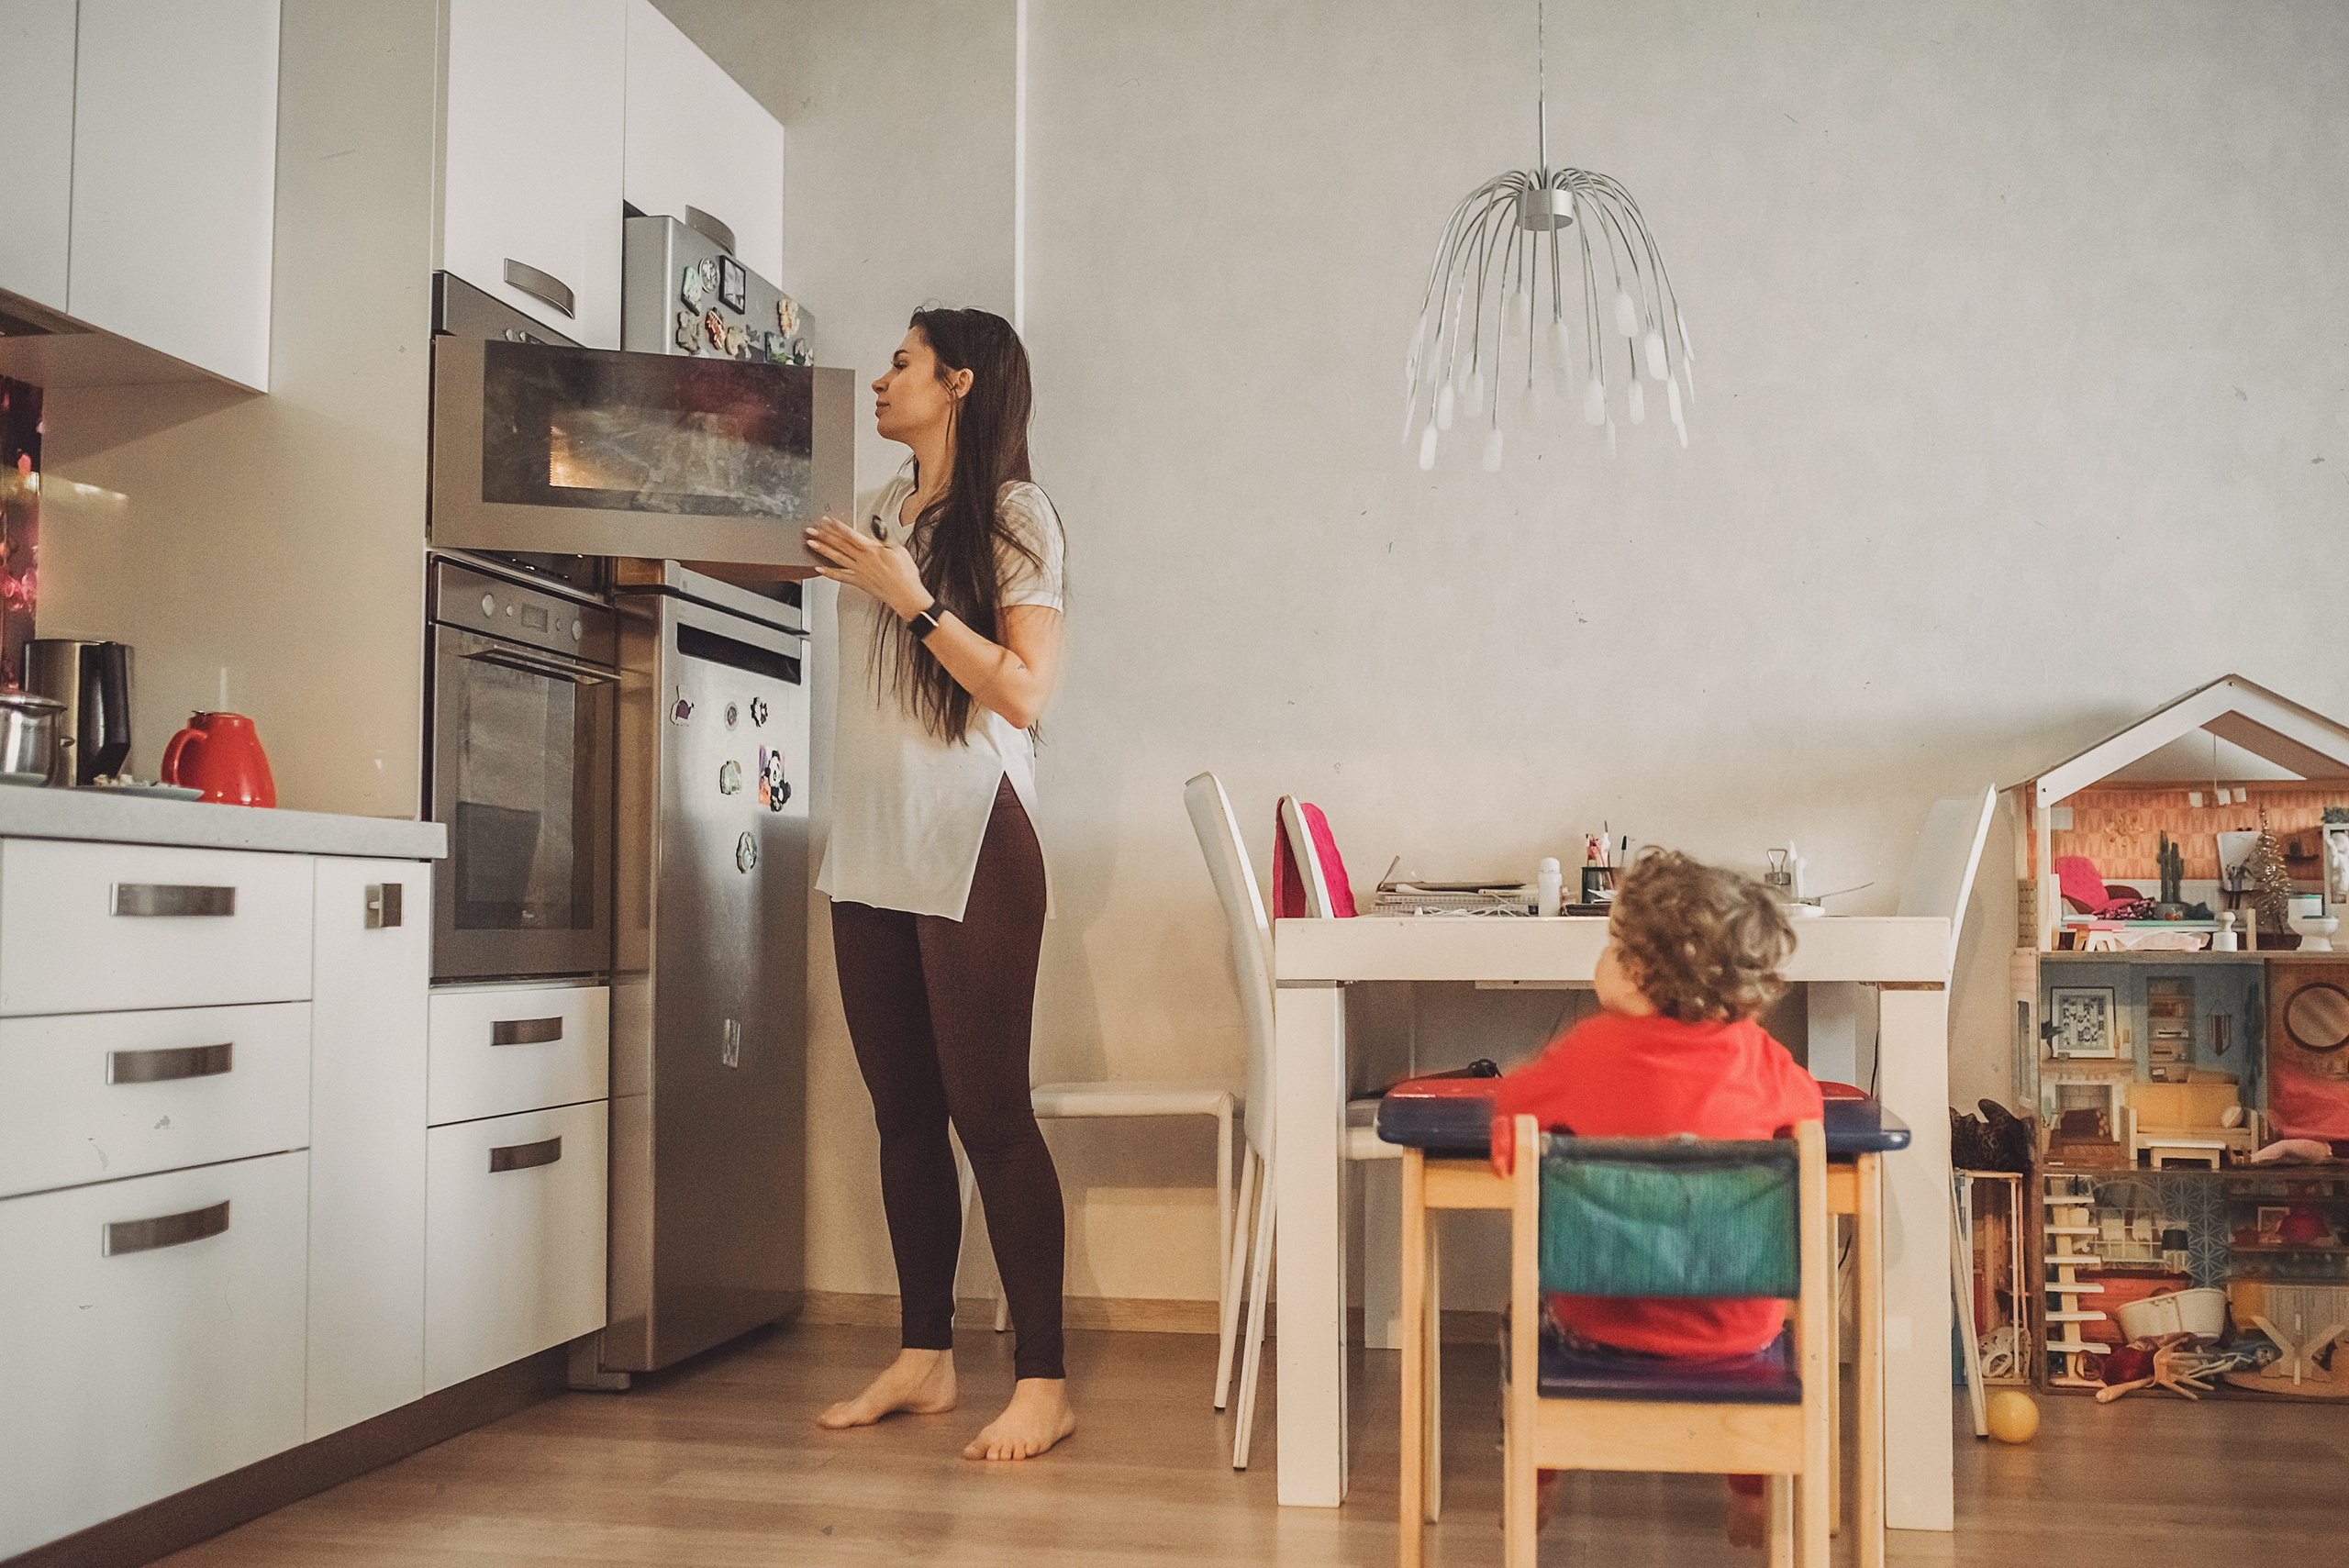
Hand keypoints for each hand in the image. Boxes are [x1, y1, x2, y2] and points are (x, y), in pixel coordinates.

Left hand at [804, 514, 931, 618]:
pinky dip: (829, 573)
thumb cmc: (906, 574)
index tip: (828, 520)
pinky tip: (819, 569)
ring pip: (837, 558)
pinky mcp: (858, 582)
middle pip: (840, 544)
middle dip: (825, 535)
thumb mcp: (899, 549)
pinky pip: (840, 577)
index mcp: (872, 549)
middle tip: (812, 529)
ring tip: (811, 543)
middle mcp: (863, 560)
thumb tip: (875, 532)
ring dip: (823, 550)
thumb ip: (884, 539)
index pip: (851, 534)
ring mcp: (859, 571)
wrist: (906, 595)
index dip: (837, 526)